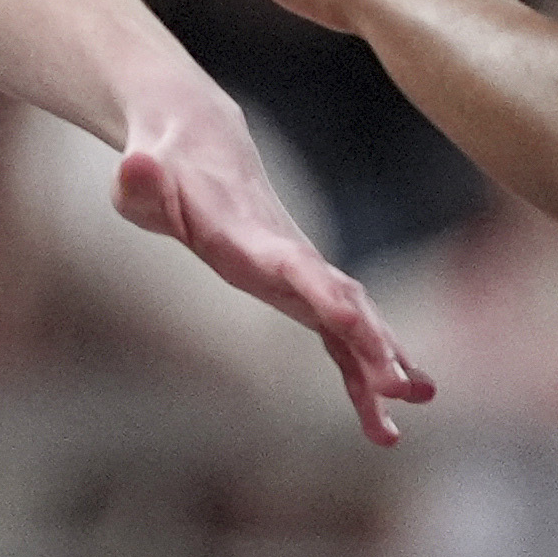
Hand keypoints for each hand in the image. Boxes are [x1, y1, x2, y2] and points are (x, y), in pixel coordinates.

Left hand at [107, 84, 434, 444]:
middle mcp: (286, 255)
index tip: (352, 322)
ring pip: (351, 322)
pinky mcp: (299, 290)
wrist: (200, 141)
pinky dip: (363, 372)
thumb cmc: (163, 167)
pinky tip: (386, 415)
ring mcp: (300, 274)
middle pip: (339, 299)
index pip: (293, 265)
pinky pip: (338, 338)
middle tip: (401, 386)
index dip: (321, 292)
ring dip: (383, 362)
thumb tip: (138, 168)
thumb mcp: (140, 175)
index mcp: (247, 236)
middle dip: (371, 341)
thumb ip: (141, 178)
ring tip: (419, 400)